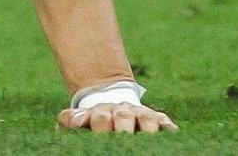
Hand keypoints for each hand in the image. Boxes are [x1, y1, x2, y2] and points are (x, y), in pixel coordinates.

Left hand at [57, 101, 177, 132]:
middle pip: (123, 116)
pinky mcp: (157, 118)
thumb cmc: (95, 120)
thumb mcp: (80, 118)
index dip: (99, 123)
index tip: (98, 132)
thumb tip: (67, 122)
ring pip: (146, 118)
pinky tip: (170, 131)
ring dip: (148, 126)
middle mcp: (121, 111)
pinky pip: (163, 120)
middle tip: (122, 136)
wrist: (112, 101)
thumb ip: (71, 120)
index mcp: (100, 113)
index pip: (99, 117)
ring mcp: (139, 114)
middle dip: (123, 126)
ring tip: (148, 135)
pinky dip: (167, 126)